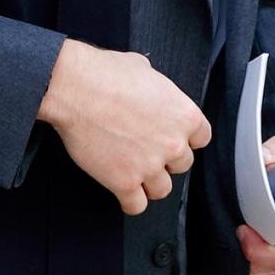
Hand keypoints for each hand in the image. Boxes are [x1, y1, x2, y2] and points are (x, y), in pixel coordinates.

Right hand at [38, 39, 210, 214]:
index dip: (184, 137)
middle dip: (165, 158)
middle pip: (182, 165)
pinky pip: (136, 206)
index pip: (201, 138)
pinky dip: (129, 200)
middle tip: (144, 149)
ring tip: (133, 169)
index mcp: (184, 115)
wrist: (74, 88)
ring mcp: (149, 166)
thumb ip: (157, 88)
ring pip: (162, 189)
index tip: (170, 136)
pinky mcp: (124, 182)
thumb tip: (151, 89)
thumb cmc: (104, 73)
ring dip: (149, 182)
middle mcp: (173, 143)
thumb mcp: (143, 68)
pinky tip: (121, 188)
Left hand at [236, 135, 274, 274]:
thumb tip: (261, 158)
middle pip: (274, 270)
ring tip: (238, 233)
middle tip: (237, 230)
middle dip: (249, 255)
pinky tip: (242, 242)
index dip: (263, 252)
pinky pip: (265, 271)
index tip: (243, 231)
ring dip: (248, 259)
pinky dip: (250, 260)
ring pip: (267, 273)